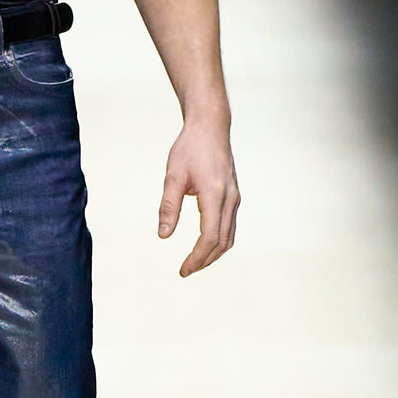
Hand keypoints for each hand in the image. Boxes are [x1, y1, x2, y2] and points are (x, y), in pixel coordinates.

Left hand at [158, 122, 239, 276]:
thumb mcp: (173, 176)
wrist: (210, 127)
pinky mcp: (233, 196)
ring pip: (229, 236)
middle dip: (204, 260)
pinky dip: (219, 241)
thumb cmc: (190, 148)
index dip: (196, 257)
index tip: (182, 270)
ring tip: (195, 263)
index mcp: (215, 195)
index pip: (209, 237)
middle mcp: (230, 199)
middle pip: (222, 242)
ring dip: (213, 253)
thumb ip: (168, 206)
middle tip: (186, 271)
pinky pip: (230, 226)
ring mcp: (234, 198)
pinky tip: (206, 244)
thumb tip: (163, 235)